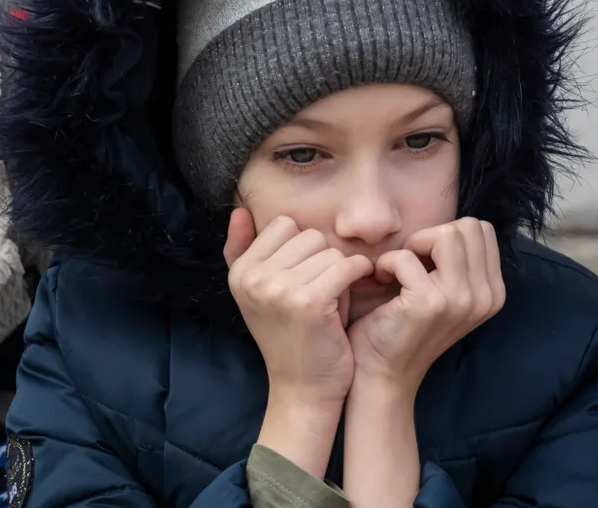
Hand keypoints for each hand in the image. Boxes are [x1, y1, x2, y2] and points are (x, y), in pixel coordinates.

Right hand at [224, 209, 373, 406]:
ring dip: (339, 273)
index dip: (302, 249)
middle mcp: (254, 278)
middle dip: (321, 260)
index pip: (283, 225)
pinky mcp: (310, 302)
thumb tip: (240, 210)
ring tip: (329, 302)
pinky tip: (352, 296)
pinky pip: (347, 266)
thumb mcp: (257, 293)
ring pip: (330, 251)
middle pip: (309, 236)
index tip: (303, 278)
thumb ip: (243, 250)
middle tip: (317, 294)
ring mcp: (279, 289)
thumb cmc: (288, 336)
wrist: (303, 388)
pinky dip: (358, 276)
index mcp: (240, 272)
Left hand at [347, 217, 504, 393]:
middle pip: (467, 227)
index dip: (445, 237)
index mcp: (493, 292)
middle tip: (411, 263)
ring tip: (399, 270)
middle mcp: (485, 296)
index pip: (481, 231)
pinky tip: (381, 282)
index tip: (425, 261)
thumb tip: (451, 226)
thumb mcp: (447, 293)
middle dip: (432, 237)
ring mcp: (460, 300)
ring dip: (413, 246)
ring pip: (447, 234)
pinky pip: (406, 256)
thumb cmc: (407, 327)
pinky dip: (387, 263)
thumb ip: (458, 263)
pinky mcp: (430, 303)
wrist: (384, 373)